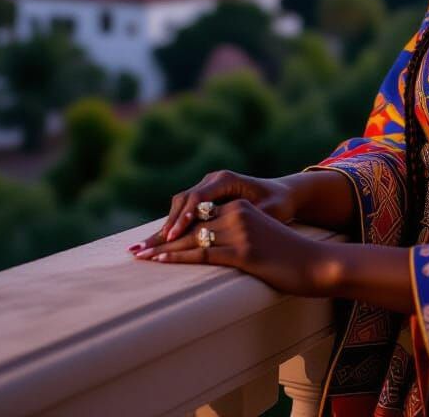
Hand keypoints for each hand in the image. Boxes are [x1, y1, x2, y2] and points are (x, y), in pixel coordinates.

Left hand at [131, 198, 337, 295]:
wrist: (315, 263)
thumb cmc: (288, 255)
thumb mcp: (259, 236)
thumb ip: (236, 234)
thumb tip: (211, 245)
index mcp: (240, 206)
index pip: (197, 216)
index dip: (171, 229)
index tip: (149, 240)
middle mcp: (238, 213)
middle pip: (190, 226)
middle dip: (160, 239)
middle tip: (135, 251)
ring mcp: (241, 231)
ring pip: (193, 239)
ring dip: (163, 250)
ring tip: (141, 257)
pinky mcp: (244, 251)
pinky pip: (204, 253)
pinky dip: (179, 257)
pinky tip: (163, 260)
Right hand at [133, 169, 297, 252]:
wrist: (282, 192)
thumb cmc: (279, 203)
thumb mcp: (270, 211)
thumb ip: (252, 217)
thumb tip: (238, 228)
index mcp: (227, 179)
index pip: (198, 197)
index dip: (184, 218)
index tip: (173, 238)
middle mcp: (214, 179)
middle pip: (183, 200)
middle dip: (166, 225)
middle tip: (147, 247)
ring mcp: (207, 186)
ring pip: (179, 205)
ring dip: (165, 227)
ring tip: (145, 248)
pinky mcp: (205, 196)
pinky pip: (184, 210)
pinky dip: (172, 226)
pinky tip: (158, 244)